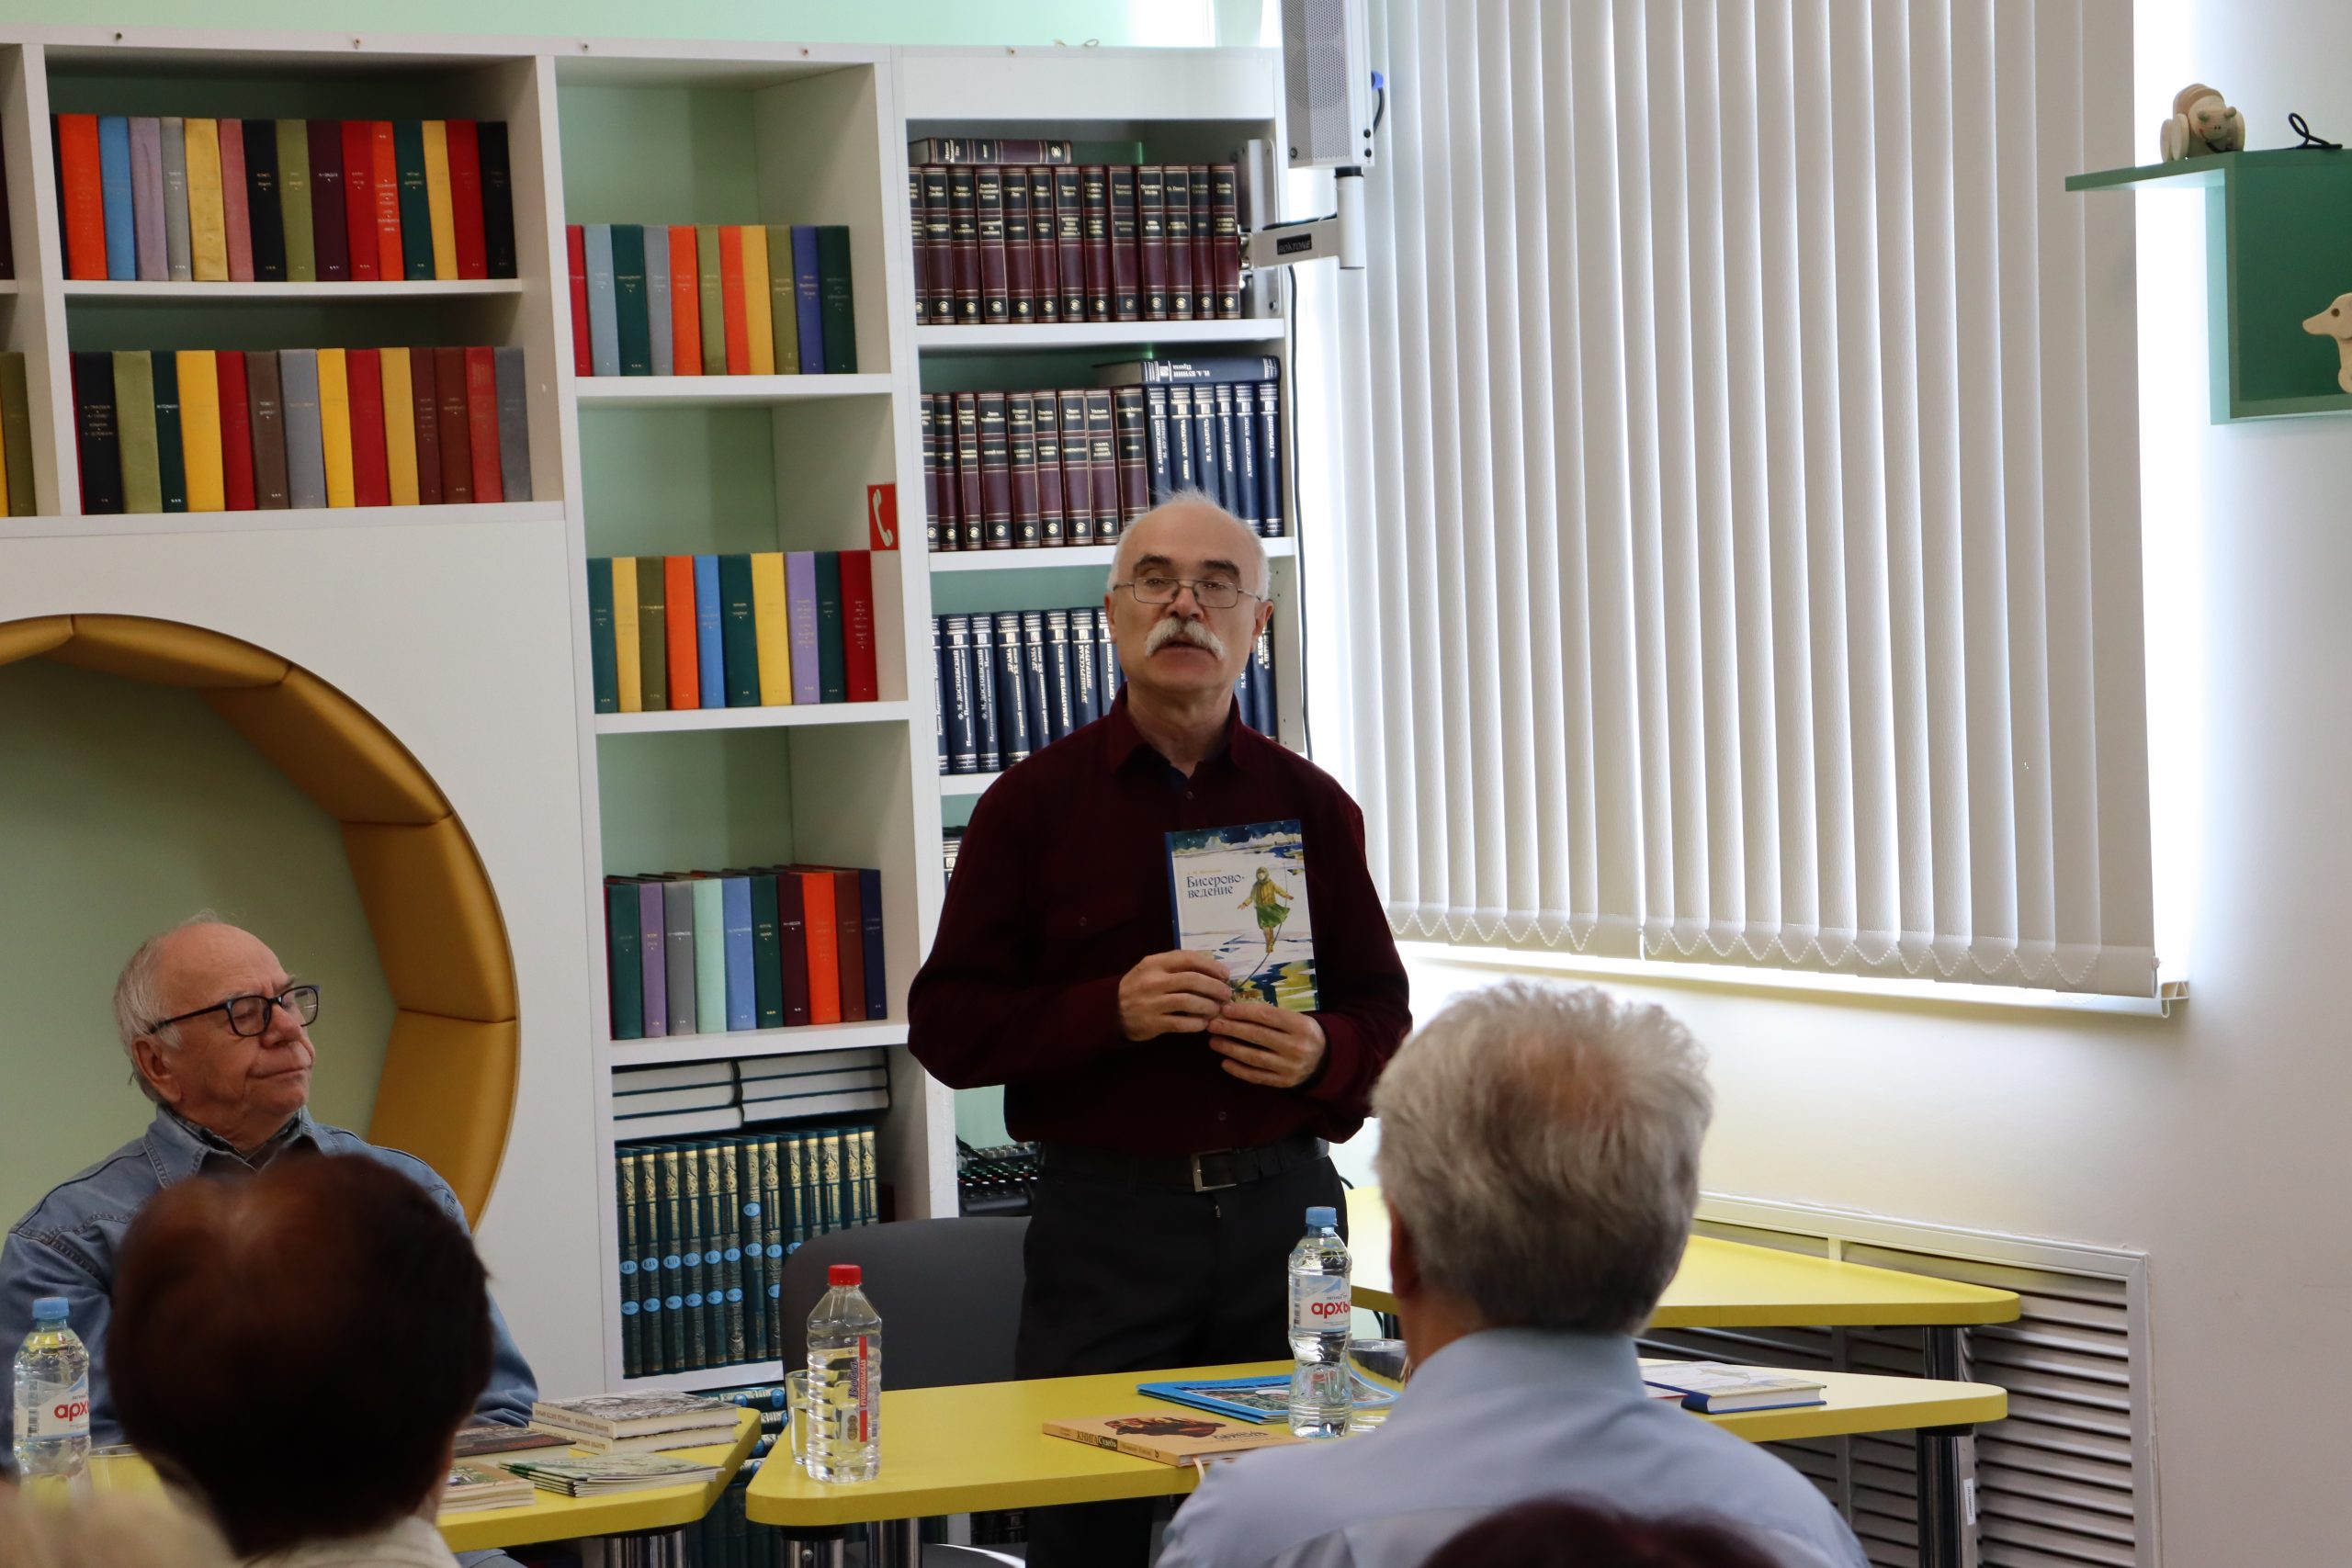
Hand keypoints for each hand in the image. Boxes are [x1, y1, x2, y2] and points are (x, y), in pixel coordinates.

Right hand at [1118, 950, 1232, 1040]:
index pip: (1188, 958)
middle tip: (1226, 994)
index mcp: (1154, 963)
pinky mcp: (1152, 1023)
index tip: (1225, 974)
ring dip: (1208, 1006)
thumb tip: (1212, 967)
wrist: (1111, 1011)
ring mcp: (1151, 1003)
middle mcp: (1152, 981)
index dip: (1211, 965)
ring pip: (1189, 1002)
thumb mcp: (1151, 969)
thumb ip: (1176, 965)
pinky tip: (1204, 1024)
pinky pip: (1181, 1023)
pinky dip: (1196, 1024)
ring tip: (1217, 1009)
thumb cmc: (1139, 987)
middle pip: (1192, 980)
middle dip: (1215, 987)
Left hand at [1208, 1000, 1326, 1087]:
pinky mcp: (1283, 1082)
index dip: (1243, 1012)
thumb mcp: (1296, 1019)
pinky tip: (1225, 1062)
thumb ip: (1271, 1015)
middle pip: (1257, 1035)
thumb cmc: (1303, 1033)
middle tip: (1212, 1024)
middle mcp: (1295, 1046)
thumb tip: (1234, 1010)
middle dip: (1231, 1029)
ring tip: (1214, 1041)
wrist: (1325, 1060)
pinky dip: (1239, 1070)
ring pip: (1254, 1057)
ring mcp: (1289, 1067)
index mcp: (1300, 1026)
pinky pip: (1257, 1076)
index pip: (1266, 1016)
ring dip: (1230, 1048)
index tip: (1224, 1009)